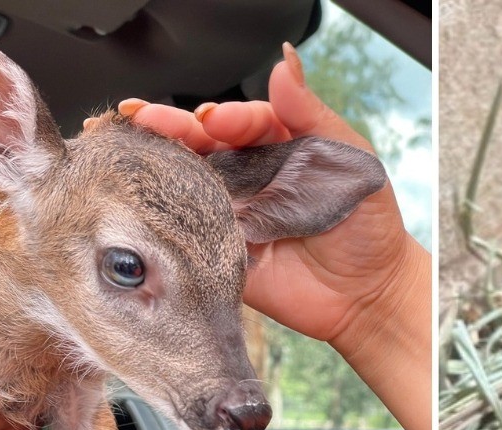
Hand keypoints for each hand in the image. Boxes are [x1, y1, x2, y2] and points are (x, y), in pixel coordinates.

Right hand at [115, 45, 431, 429]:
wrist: (369, 295)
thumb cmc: (368, 226)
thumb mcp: (350, 158)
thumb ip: (312, 113)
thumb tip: (284, 62)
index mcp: (276, 147)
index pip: (238, 121)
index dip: (222, 117)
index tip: (214, 121)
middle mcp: (248, 177)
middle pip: (200, 145)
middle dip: (171, 128)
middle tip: (148, 118)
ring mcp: (230, 214)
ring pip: (184, 182)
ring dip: (158, 164)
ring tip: (132, 147)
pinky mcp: (218, 253)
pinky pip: (185, 233)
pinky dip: (162, 217)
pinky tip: (142, 201)